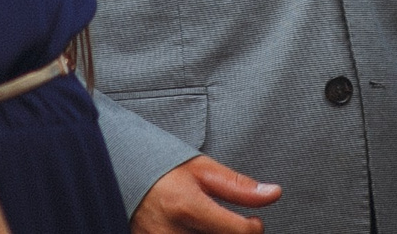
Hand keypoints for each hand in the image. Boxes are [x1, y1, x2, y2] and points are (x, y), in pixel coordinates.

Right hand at [133, 156, 282, 233]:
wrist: (123, 177)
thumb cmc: (162, 170)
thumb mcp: (202, 170)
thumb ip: (238, 186)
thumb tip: (273, 193)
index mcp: (188, 208)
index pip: (239, 233)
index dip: (254, 227)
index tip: (253, 221)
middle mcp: (173, 233)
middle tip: (228, 223)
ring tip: (208, 225)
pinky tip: (197, 230)